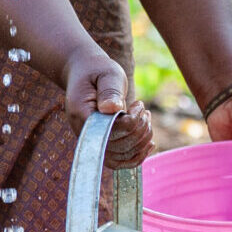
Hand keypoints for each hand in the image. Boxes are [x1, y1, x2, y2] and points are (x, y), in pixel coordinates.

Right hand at [63, 52, 152, 167]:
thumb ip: (109, 90)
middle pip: (117, 147)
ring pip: (121, 156)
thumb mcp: (107, 74)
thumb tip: (112, 109)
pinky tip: (148, 143)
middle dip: (139, 131)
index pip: (109, 131)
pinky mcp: (102, 143)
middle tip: (144, 111)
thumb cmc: (98, 71)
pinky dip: (137, 156)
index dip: (131, 122)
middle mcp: (85, 132)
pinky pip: (119, 161)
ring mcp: (93, 140)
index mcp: (82, 114)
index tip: (138, 104)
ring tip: (145, 119)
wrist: (85, 73)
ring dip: (141, 141)